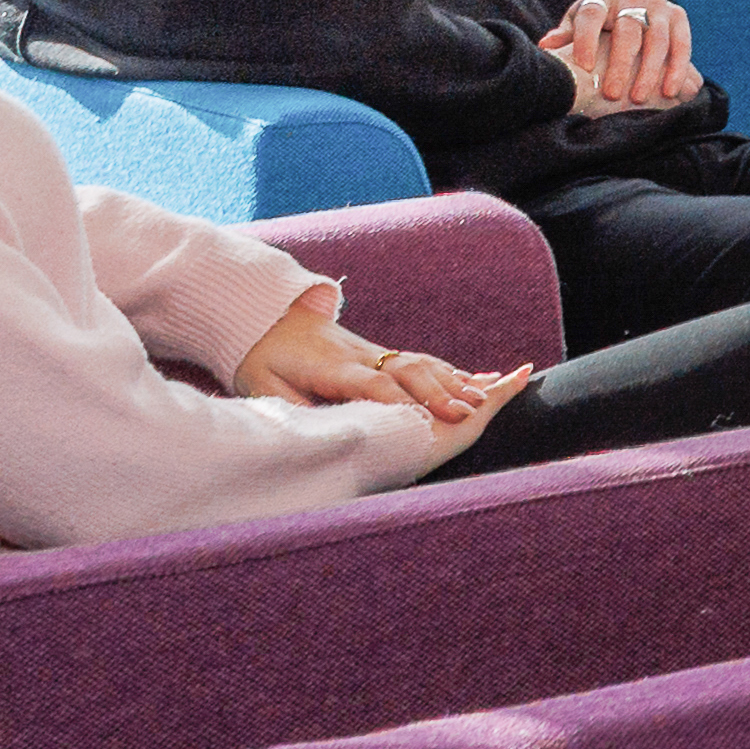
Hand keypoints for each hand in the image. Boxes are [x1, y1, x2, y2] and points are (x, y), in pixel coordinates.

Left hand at [243, 306, 531, 434]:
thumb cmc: (261, 358)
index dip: (400, 401)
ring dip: (456, 380)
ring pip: (422, 362)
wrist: (265, 317)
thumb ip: (288, 407)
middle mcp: (361, 355)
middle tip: (470, 412)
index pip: (373, 383)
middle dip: (441, 391)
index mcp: (332, 366)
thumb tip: (313, 431)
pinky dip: (454, 370)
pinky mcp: (380, 351)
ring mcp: (374, 350)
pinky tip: (481, 378)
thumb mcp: (262, 385)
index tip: (424, 420)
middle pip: (409, 370)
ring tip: (488, 396)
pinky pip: (423, 360)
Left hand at [552, 0, 699, 114]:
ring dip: (650, 71)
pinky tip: (669, 90)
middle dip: (621, 64)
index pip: (591, 15)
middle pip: (628, 29)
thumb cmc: (597, 17)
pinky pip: (682, 43)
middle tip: (612, 94)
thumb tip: (546, 47)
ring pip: (656, 38)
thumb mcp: (578, 19)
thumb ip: (566, 34)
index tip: (584, 67)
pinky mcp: (678, 15)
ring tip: (639, 98)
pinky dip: (677, 68)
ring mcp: (657, 5)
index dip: (586, 39)